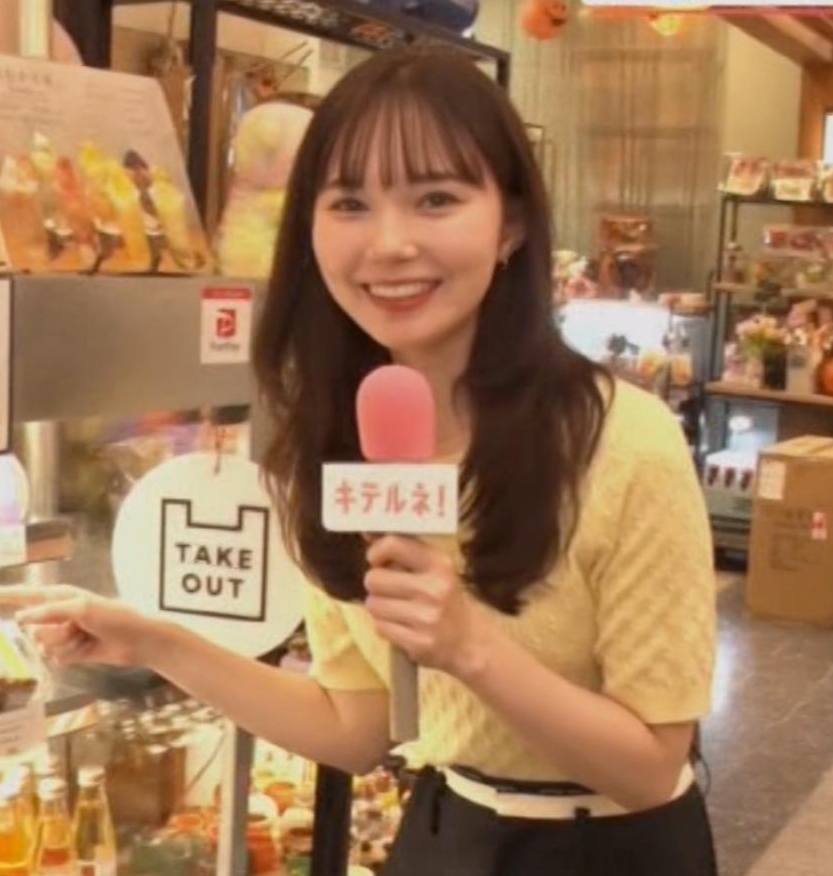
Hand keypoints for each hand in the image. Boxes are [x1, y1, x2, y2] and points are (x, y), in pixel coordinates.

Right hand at [0, 585, 159, 667]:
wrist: (137, 640)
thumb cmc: (114, 617)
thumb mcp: (81, 608)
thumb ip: (49, 611)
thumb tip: (21, 617)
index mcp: (60, 596)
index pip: (26, 595)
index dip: (7, 595)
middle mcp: (58, 614)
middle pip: (34, 629)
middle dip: (55, 633)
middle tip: (79, 629)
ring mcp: (63, 633)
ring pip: (44, 646)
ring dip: (65, 645)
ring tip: (86, 638)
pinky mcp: (70, 651)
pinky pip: (55, 658)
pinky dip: (70, 656)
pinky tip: (87, 650)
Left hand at [364, 535, 494, 679]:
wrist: (468, 639)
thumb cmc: (444, 596)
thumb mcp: (434, 568)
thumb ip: (404, 550)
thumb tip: (368, 533)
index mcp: (439, 564)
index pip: (394, 544)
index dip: (376, 551)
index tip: (378, 560)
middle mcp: (434, 589)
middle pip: (374, 578)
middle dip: (377, 584)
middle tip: (390, 589)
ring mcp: (426, 618)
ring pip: (373, 604)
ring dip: (379, 607)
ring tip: (398, 609)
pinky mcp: (418, 643)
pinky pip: (380, 627)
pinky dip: (386, 627)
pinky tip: (403, 626)